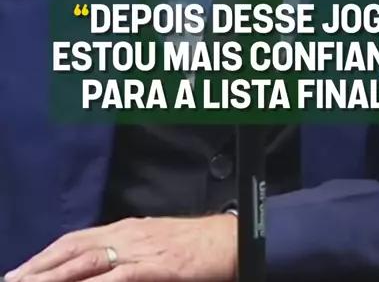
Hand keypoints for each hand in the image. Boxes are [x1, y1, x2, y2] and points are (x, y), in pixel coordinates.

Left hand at [5, 215, 236, 281]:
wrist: (229, 241)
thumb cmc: (194, 246)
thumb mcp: (153, 244)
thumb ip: (126, 252)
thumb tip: (99, 267)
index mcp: (124, 229)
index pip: (75, 239)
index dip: (46, 254)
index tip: (22, 270)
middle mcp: (125, 235)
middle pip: (73, 248)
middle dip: (40, 266)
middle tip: (13, 280)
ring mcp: (138, 249)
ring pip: (86, 261)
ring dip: (55, 275)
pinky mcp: (155, 266)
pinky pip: (117, 277)